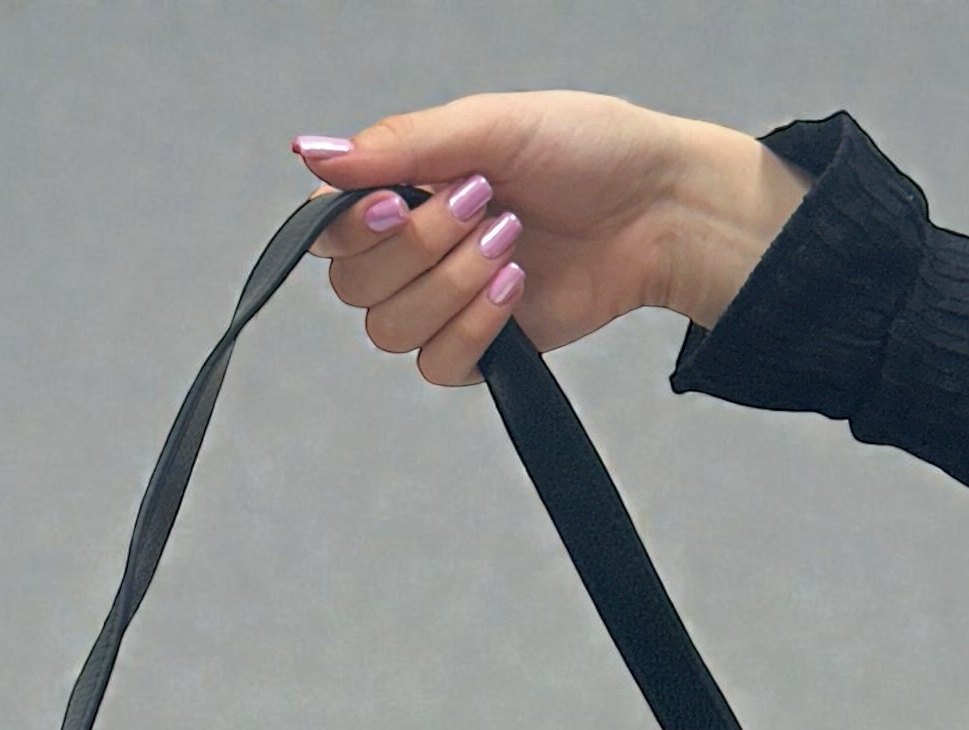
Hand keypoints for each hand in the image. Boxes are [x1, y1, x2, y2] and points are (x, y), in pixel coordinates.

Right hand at [292, 89, 813, 386]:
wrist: (658, 210)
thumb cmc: (588, 151)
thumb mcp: (490, 124)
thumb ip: (397, 145)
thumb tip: (310, 153)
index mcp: (405, 188)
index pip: (329, 231)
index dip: (351, 228)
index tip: (396, 203)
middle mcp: (415, 250)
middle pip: (354, 287)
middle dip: (419, 248)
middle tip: (486, 206)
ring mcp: (445, 304)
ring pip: (391, 332)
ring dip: (450, 286)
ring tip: (511, 244)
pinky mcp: (482, 350)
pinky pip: (439, 366)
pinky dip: (474, 329)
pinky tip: (516, 289)